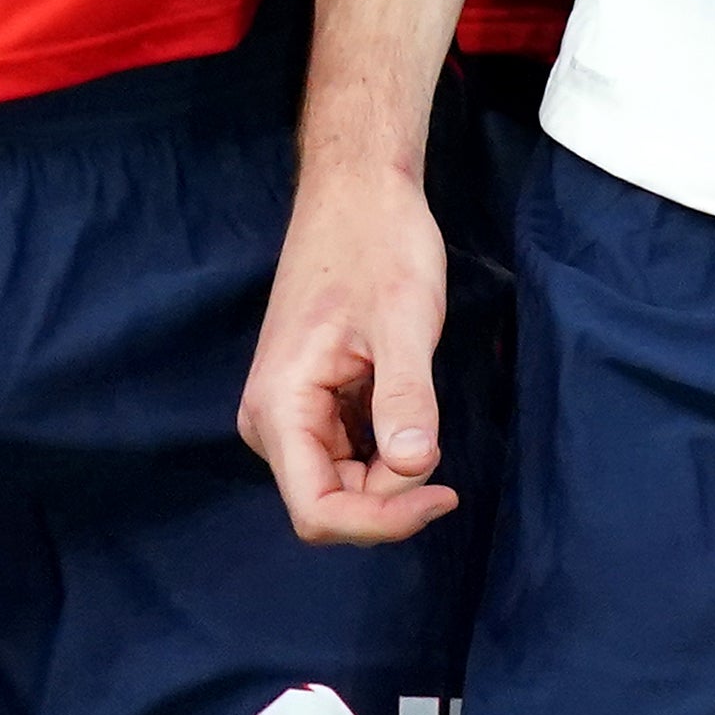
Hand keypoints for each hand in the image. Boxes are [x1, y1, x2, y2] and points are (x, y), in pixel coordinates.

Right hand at [237, 145, 461, 545]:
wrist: (358, 193)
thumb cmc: (379, 245)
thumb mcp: (404, 322)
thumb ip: (404, 397)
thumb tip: (413, 466)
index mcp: (279, 407)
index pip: (318, 510)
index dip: (381, 521)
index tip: (444, 492)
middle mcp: (271, 420)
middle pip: (331, 502)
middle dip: (391, 496)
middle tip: (438, 447)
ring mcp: (287, 412)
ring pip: (341, 482)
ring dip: (389, 473)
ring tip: (418, 404)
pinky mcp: (309, 402)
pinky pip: (346, 454)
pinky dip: (384, 449)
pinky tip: (404, 404)